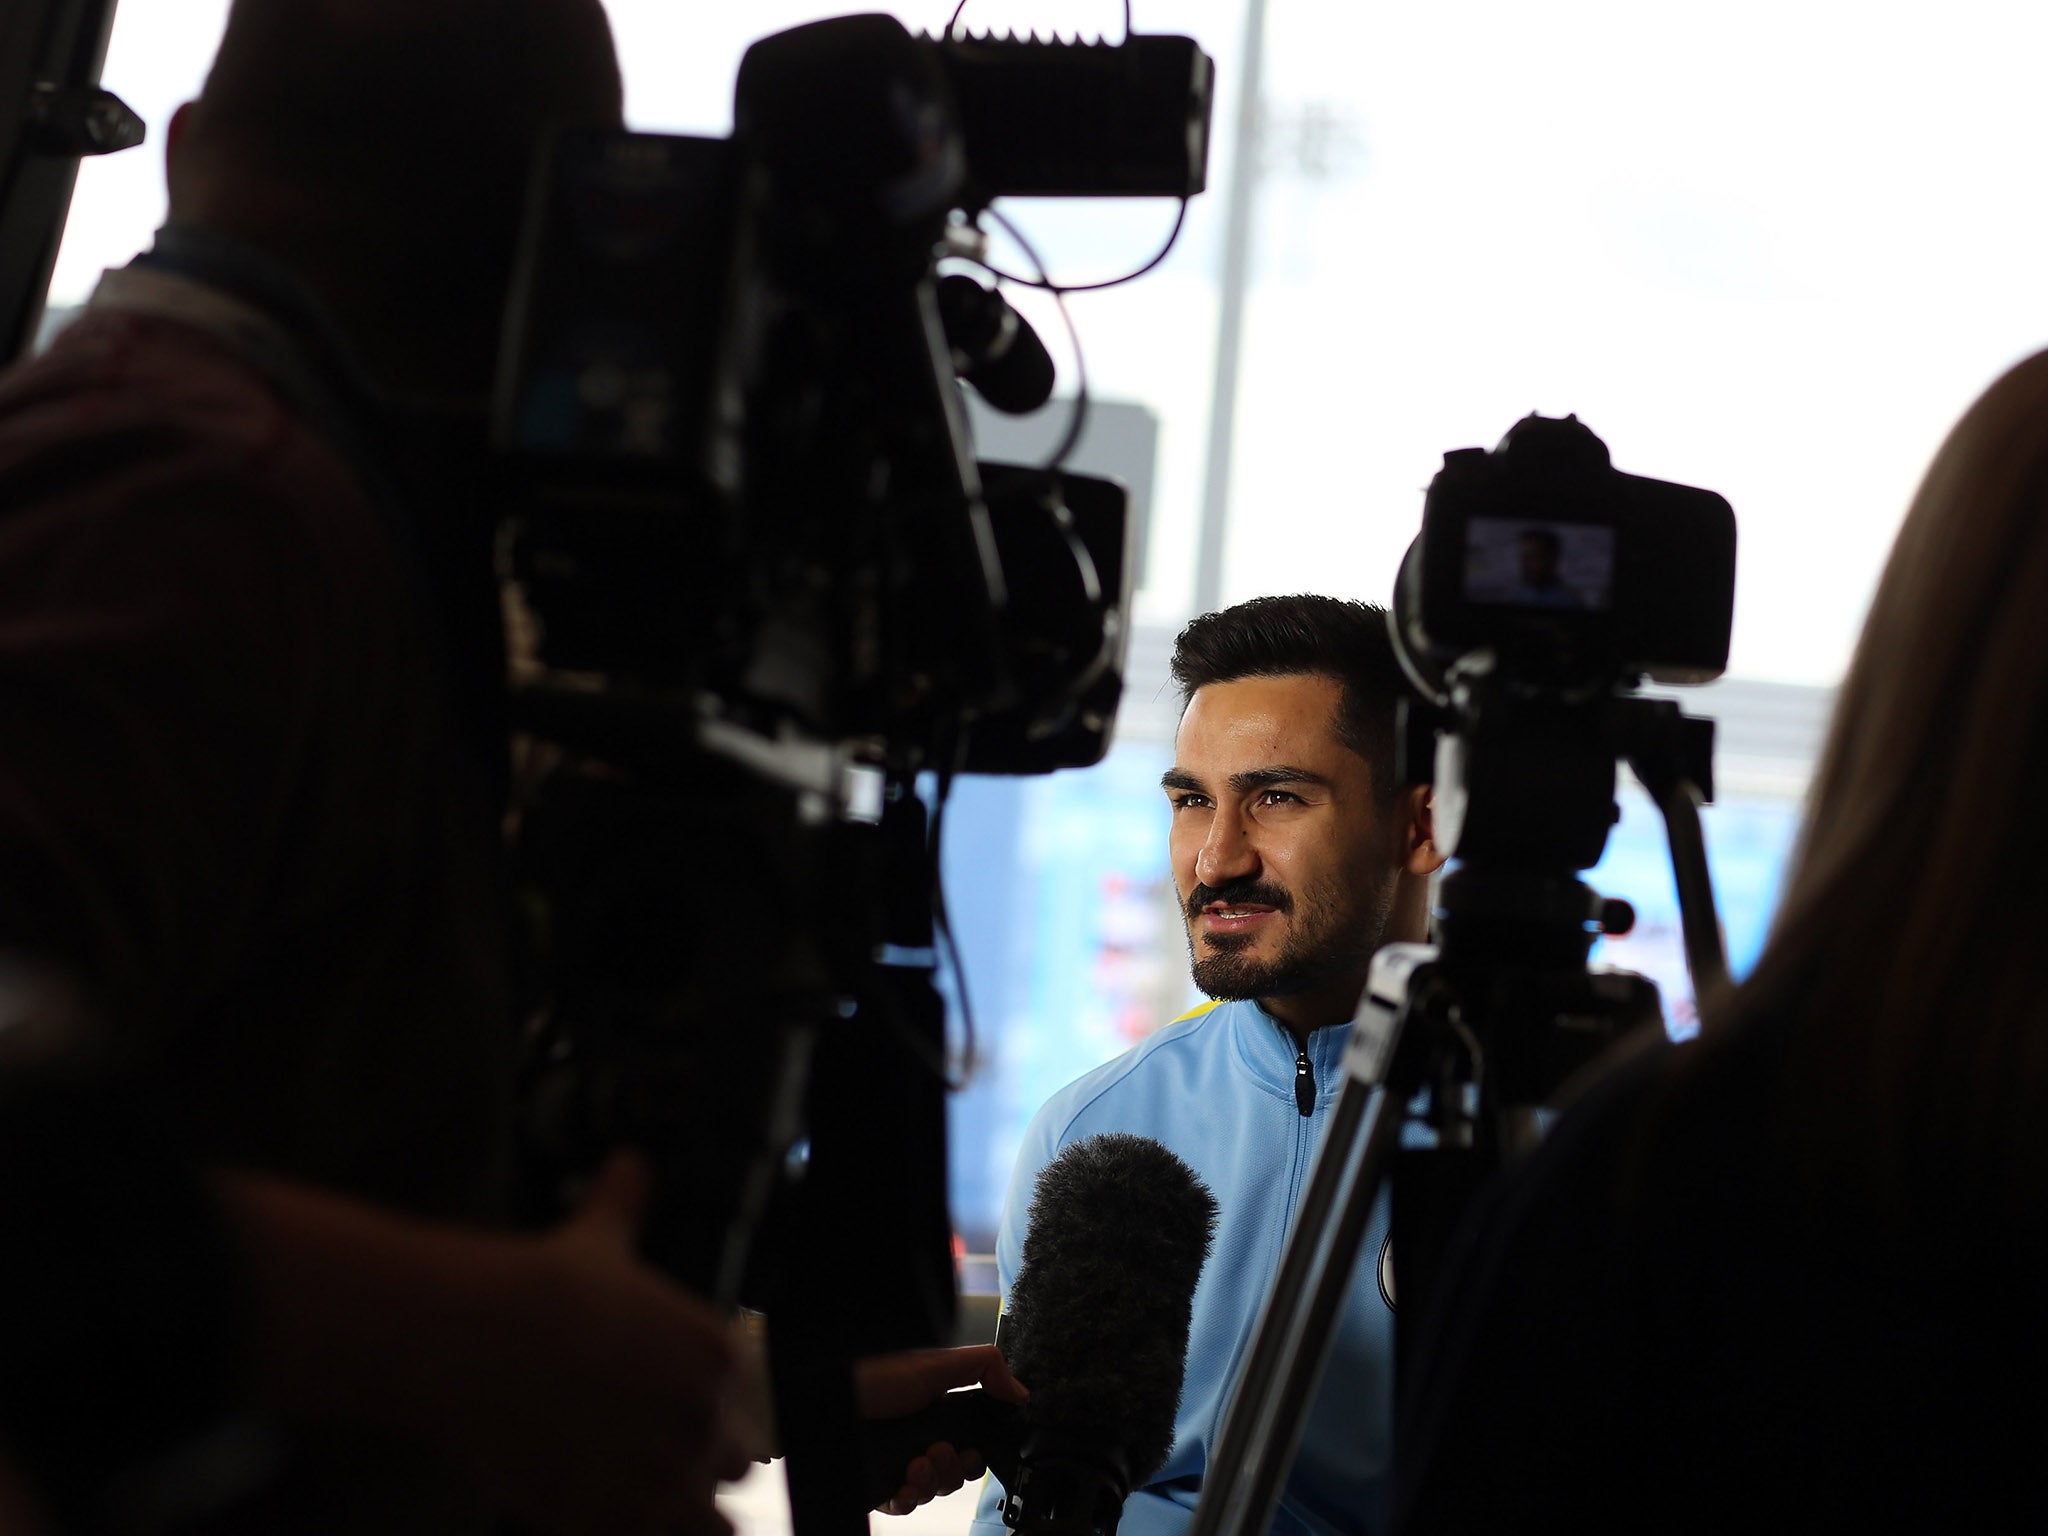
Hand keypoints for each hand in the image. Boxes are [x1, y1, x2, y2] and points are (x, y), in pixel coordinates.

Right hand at [226, 1151, 749, 1535]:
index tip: (669, 1408)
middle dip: (698, 1463)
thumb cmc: (539, 1287)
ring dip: (677, 1512)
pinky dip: (630, 1533)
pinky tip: (595, 1513)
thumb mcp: (599, 1236)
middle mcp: (707, 1420)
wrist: (473, 1339)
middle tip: (643, 1451)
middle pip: (737, 1464)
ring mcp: (664, 1478)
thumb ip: (627, 1201)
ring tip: (628, 1492)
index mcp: (720, 1355)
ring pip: (708, 1523)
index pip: (754, 1405)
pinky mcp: (614, 1521)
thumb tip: (632, 1164)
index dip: (710, 1411)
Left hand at [856, 1346, 1027, 1515]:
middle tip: (937, 1451)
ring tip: (915, 1465)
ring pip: (933, 1491)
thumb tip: (1019, 1391)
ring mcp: (900, 1463)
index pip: (971, 1444)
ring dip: (931, 1483)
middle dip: (953, 1469)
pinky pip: (904, 1504)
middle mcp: (920, 1438)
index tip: (971, 1451)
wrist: (831, 1399)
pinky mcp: (881, 1483)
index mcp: (937, 1411)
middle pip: (956, 1473)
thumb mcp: (936, 1363)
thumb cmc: (874, 1375)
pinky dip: (908, 1499)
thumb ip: (984, 1367)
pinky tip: (903, 1485)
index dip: (976, 1455)